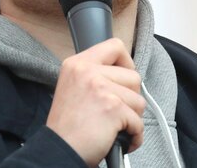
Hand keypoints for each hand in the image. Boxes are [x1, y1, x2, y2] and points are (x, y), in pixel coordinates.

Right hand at [46, 38, 145, 166]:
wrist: (57, 151)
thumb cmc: (66, 128)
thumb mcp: (72, 87)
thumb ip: (94, 75)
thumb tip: (124, 75)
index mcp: (77, 64)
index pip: (115, 46)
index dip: (126, 63)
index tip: (124, 78)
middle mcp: (88, 71)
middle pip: (133, 76)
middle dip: (130, 98)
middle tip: (114, 111)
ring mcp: (101, 88)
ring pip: (139, 100)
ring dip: (132, 118)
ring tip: (114, 127)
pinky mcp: (113, 108)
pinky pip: (138, 122)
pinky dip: (134, 136)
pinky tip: (119, 139)